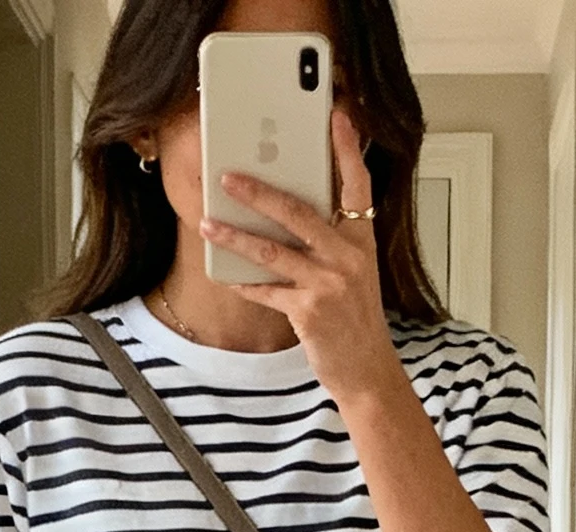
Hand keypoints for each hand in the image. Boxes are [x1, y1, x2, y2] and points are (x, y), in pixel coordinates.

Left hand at [201, 110, 400, 410]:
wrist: (367, 370)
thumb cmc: (355, 319)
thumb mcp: (354, 271)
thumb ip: (330, 241)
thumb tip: (287, 214)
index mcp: (361, 239)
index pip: (357, 184)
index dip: (347, 150)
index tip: (336, 117)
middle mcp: (347, 256)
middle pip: (298, 211)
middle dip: (258, 192)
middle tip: (228, 176)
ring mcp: (328, 283)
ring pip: (273, 250)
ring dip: (235, 236)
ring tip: (208, 223)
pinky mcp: (309, 311)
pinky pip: (267, 290)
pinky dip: (244, 282)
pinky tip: (225, 273)